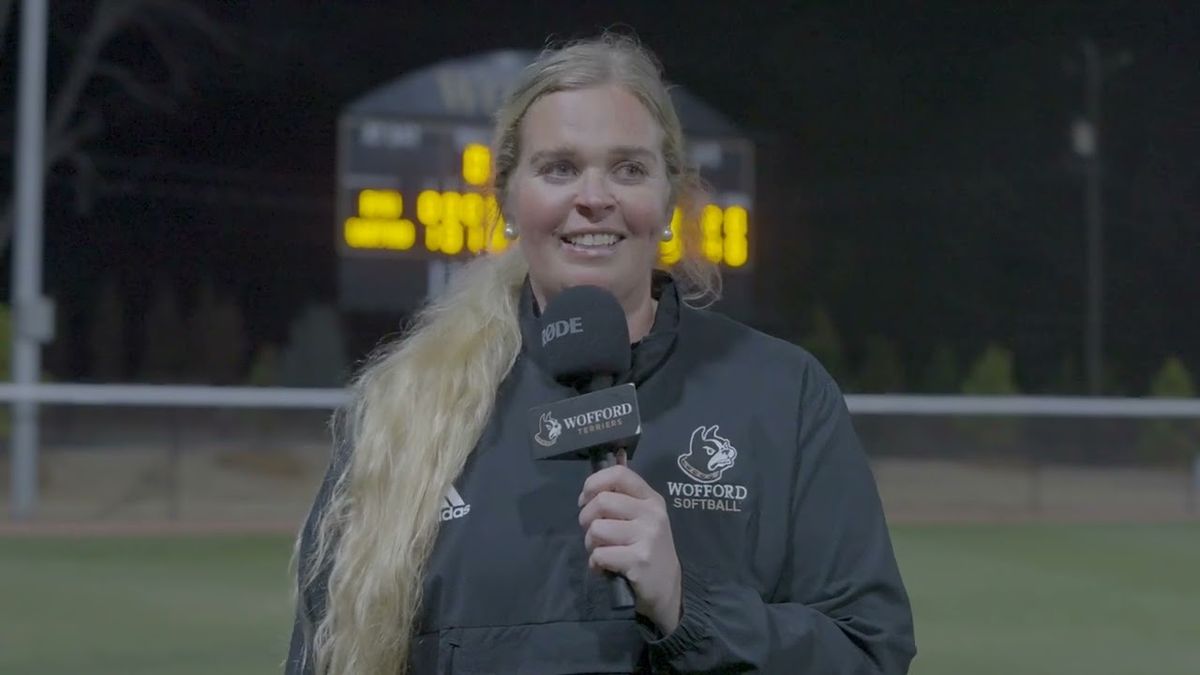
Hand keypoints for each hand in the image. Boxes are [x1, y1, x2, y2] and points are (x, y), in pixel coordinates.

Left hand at [578, 453, 681, 633]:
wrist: (667, 588)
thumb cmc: (648, 548)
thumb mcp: (644, 517)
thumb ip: (625, 495)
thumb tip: (610, 460)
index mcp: (651, 499)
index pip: (619, 474)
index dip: (593, 483)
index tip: (585, 499)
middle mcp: (652, 513)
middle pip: (601, 502)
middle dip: (586, 519)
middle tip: (592, 533)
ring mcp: (647, 537)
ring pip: (596, 530)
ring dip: (590, 544)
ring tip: (602, 552)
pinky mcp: (639, 560)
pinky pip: (599, 555)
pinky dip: (595, 564)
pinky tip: (606, 567)